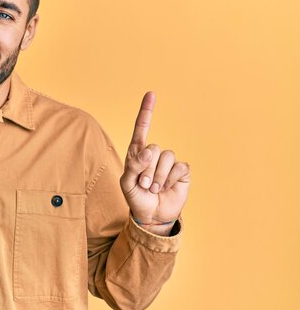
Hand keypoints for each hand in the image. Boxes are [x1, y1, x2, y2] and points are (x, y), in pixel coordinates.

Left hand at [119, 92, 189, 235]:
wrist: (152, 215)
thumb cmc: (136, 198)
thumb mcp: (127, 183)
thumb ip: (134, 165)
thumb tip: (150, 150)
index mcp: (137, 153)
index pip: (142, 128)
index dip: (146, 111)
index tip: (151, 94)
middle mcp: (154, 154)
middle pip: (154, 148)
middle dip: (147, 170)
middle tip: (144, 185)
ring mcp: (168, 162)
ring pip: (166, 158)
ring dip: (158, 177)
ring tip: (153, 188)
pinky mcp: (181, 171)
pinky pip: (179, 168)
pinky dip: (170, 180)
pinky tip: (166, 188)